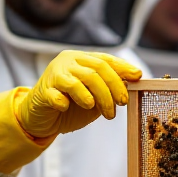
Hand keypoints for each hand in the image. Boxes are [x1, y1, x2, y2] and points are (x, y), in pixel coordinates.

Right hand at [17, 50, 141, 137]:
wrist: (40, 117)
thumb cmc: (70, 104)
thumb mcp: (95, 95)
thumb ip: (109, 87)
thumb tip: (134, 79)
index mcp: (81, 59)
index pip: (105, 60)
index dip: (122, 68)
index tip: (137, 77)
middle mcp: (67, 62)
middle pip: (96, 70)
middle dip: (113, 88)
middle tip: (121, 104)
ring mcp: (53, 75)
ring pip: (80, 81)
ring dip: (97, 98)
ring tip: (105, 113)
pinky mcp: (42, 91)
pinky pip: (57, 95)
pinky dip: (65, 102)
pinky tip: (66, 108)